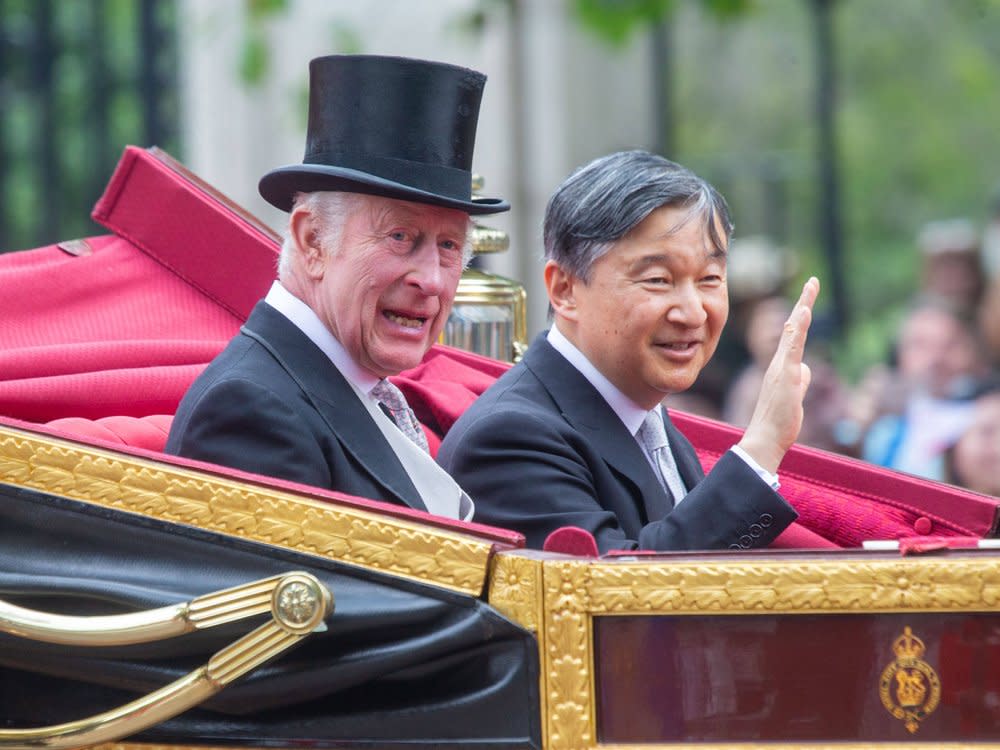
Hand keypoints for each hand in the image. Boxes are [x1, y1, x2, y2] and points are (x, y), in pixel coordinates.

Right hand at [737, 277, 819, 472]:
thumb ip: (799, 380)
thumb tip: (806, 370)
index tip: (809, 296)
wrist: (764, 439)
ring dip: (803, 308)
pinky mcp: (786, 374)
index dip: (802, 314)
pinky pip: (793, 346)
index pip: (794, 335)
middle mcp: (779, 363)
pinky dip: (799, 327)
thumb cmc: (777, 422)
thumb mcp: (794, 396)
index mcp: (781, 367)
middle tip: (813, 281)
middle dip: (804, 302)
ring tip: (812, 288)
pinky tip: (805, 312)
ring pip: (794, 332)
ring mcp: (781, 367)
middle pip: (794, 326)